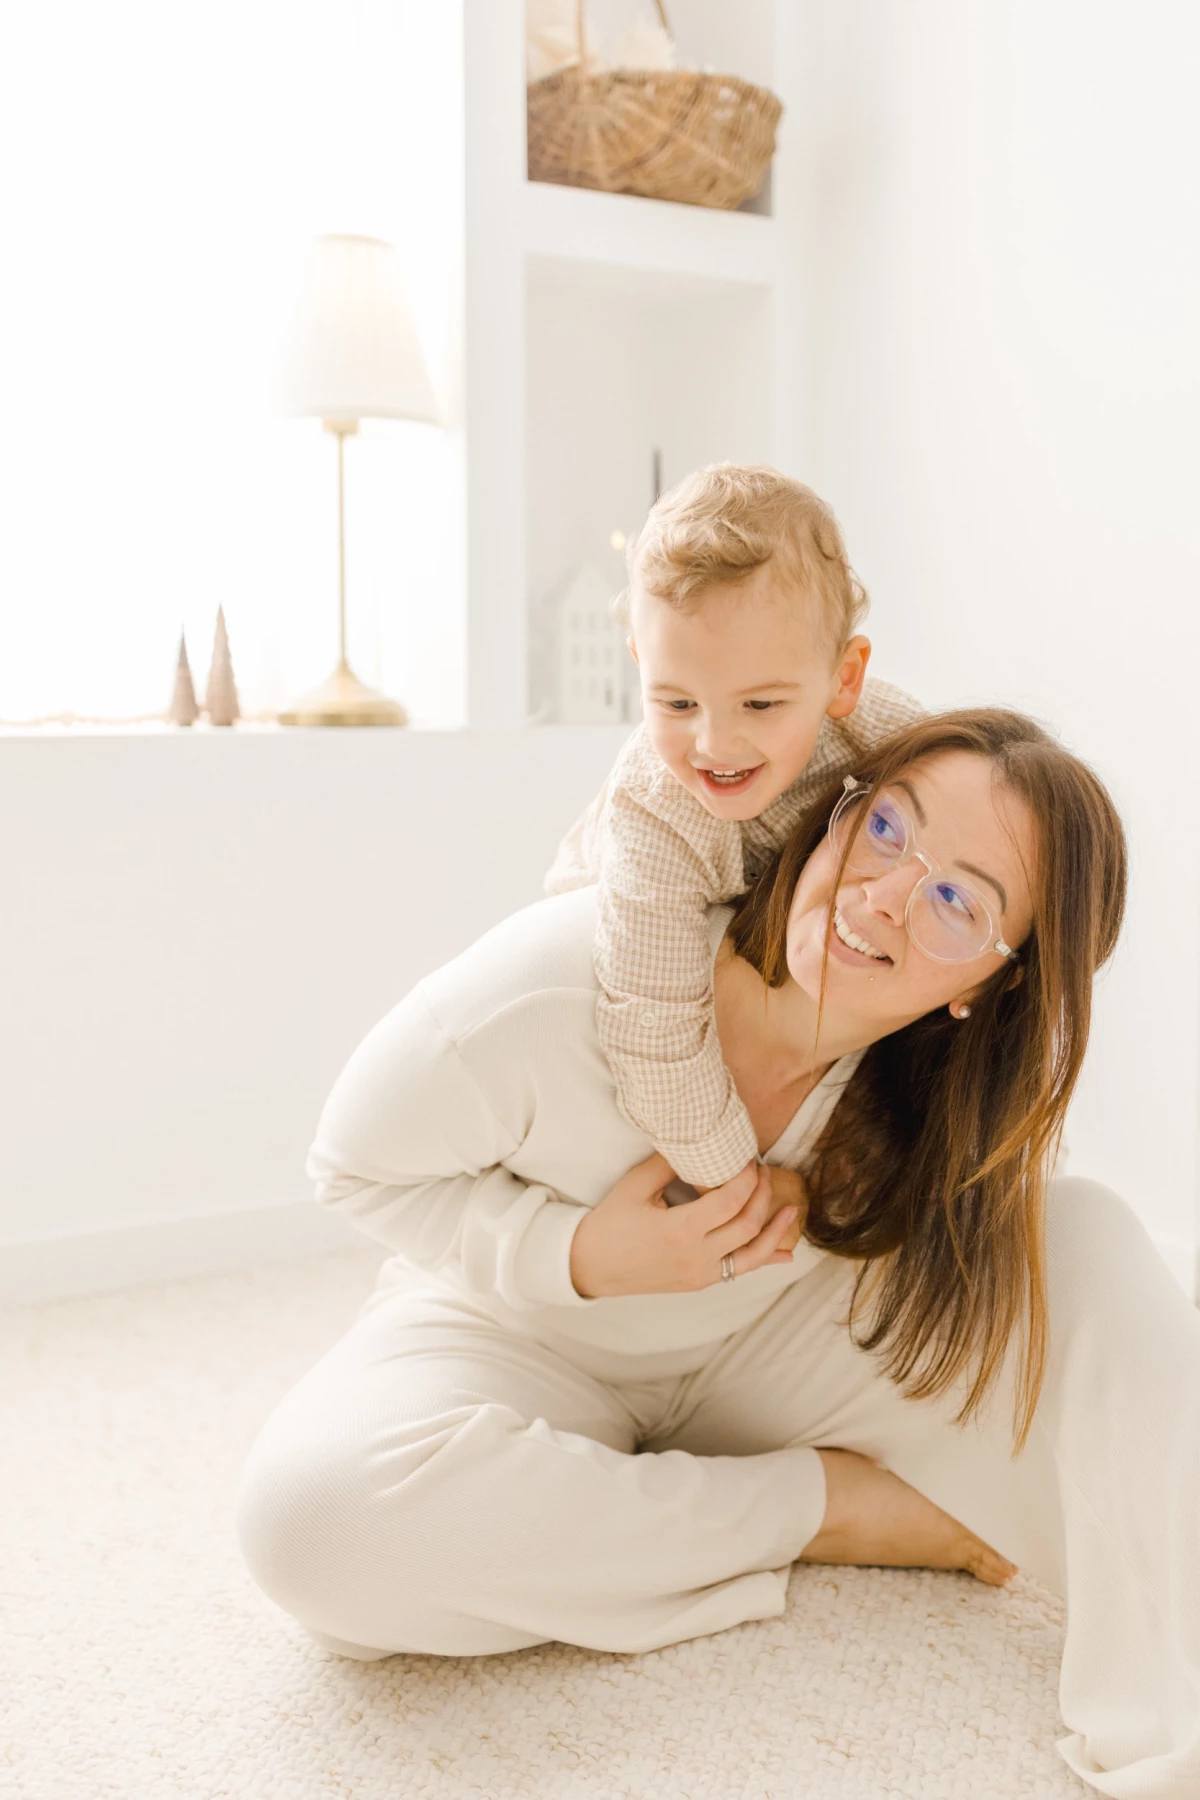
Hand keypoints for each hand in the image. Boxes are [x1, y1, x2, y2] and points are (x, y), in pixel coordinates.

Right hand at [569, 1154, 800, 1298]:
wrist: (589, 1266)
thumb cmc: (609, 1223)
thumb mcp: (635, 1186)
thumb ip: (669, 1163)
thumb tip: (698, 1142)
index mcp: (680, 1230)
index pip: (731, 1201)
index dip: (747, 1177)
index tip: (750, 1159)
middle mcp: (696, 1257)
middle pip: (748, 1225)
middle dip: (762, 1194)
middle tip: (764, 1171)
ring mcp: (700, 1274)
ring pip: (753, 1255)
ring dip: (776, 1232)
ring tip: (791, 1210)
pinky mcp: (699, 1282)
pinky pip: (740, 1271)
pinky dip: (765, 1261)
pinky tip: (785, 1253)